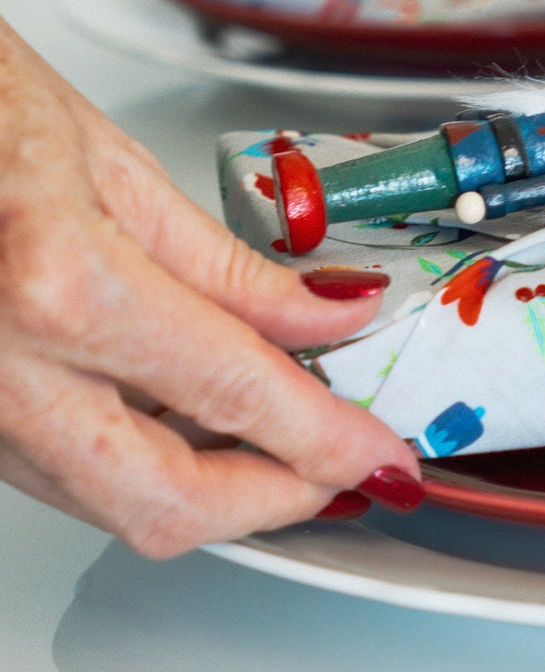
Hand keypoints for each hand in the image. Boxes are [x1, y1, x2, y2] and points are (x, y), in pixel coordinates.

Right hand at [0, 23, 419, 555]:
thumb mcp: (118, 167)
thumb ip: (233, 270)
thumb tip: (329, 319)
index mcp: (58, 283)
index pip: (235, 393)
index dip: (327, 437)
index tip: (380, 452)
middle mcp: (3, 367)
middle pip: (168, 502)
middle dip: (274, 501)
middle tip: (339, 466)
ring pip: (111, 503)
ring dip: (213, 488)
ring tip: (279, 436)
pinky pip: (63, 475)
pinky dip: (142, 462)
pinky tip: (190, 421)